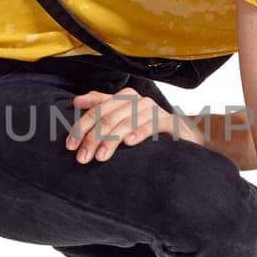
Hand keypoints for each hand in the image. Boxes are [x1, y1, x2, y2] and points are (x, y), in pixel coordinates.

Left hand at [64, 87, 204, 162]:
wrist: (186, 136)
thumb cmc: (149, 129)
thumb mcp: (124, 119)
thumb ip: (102, 107)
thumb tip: (76, 101)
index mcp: (124, 99)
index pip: (96, 109)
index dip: (81, 126)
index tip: (70, 145)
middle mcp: (138, 101)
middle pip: (108, 117)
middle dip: (92, 137)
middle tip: (82, 158)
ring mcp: (154, 110)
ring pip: (126, 122)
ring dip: (111, 140)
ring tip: (100, 157)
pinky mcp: (170, 122)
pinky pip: (153, 125)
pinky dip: (140, 132)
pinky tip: (129, 143)